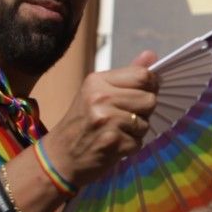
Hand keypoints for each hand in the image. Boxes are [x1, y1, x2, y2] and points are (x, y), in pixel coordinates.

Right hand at [40, 51, 157, 186]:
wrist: (59, 157)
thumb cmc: (82, 123)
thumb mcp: (98, 92)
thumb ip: (127, 75)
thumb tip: (151, 54)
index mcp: (97, 81)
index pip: (143, 75)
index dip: (151, 86)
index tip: (144, 93)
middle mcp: (100, 97)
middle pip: (149, 99)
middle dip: (143, 112)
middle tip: (124, 118)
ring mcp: (106, 120)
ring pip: (145, 123)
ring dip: (136, 132)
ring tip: (117, 132)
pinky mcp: (112, 142)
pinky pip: (139, 142)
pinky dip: (130, 147)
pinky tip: (114, 145)